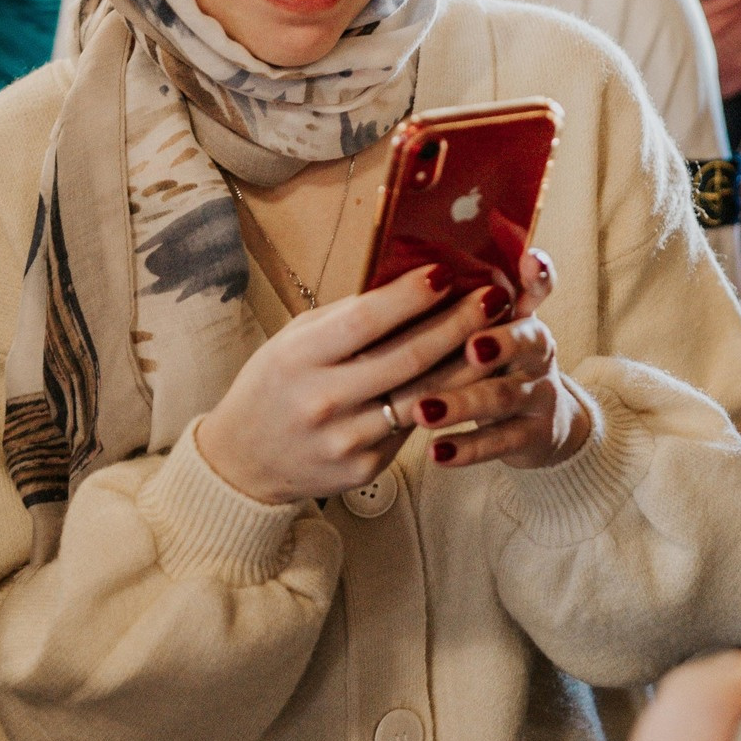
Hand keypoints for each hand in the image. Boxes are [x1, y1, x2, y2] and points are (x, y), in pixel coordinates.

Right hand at [198, 265, 498, 505]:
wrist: (245, 460)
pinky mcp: (365, 469)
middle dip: (457, 324)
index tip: (446, 272)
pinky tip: (468, 376)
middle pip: (407, 359)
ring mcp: (346, 440)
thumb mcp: (295, 341)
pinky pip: (413, 428)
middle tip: (493, 298)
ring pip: (423, 397)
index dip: (410, 296)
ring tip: (495, 333)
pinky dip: (444, 399)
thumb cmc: (275, 385)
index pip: (365, 322)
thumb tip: (411, 284)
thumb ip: (347, 318)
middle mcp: (322, 400)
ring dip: (466, 363)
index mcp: (299, 358)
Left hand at [409, 250, 590, 471]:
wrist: (540, 423)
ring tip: (423, 412)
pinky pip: (500, 441)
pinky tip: (436, 452)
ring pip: (503, 396)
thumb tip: (406, 277)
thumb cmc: (493, 365)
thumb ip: (462, 308)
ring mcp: (539, 394)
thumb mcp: (487, 332)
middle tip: (471, 346)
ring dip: (463, 403)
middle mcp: (538, 352)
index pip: (538, 289)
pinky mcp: (533, 435)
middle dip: (500, 342)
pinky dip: (467, 448)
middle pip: (527, 341)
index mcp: (524, 317)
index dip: (539, 275)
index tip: (530, 258)